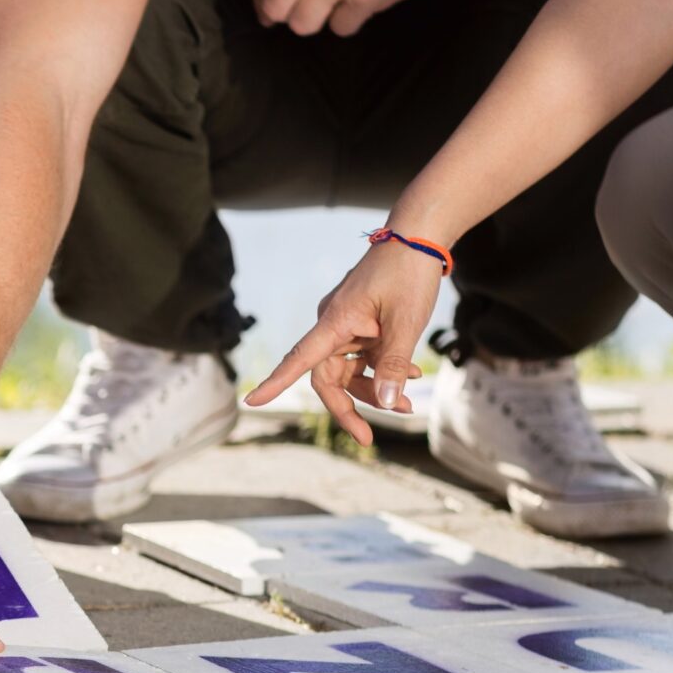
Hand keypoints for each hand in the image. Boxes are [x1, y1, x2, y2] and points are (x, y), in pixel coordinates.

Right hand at [246, 237, 444, 443]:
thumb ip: (395, 365)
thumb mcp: (406, 323)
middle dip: (349, 406)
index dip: (275, 383)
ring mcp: (349, 324)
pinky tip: (411, 376)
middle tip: (367, 438)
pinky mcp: (364, 323)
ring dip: (375, 390)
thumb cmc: (409, 272)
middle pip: (328, 377)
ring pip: (350, 370)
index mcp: (336, 322)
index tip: (252, 402)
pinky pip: (365, 356)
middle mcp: (335, 325)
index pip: (299, 359)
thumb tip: (385, 404)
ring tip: (407, 404)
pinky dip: (384, 370)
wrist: (420, 234)